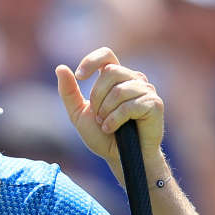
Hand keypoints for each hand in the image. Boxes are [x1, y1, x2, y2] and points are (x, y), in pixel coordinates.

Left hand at [55, 48, 165, 176]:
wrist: (120, 158)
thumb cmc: (103, 136)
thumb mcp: (79, 114)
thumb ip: (69, 92)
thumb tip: (59, 67)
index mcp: (116, 77)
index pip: (106, 55)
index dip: (92, 61)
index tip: (79, 77)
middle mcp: (133, 79)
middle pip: (110, 72)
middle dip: (97, 97)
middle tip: (98, 117)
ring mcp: (146, 90)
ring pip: (119, 90)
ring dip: (106, 112)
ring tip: (106, 125)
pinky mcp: (154, 104)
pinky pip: (130, 106)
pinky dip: (115, 120)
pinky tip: (113, 129)